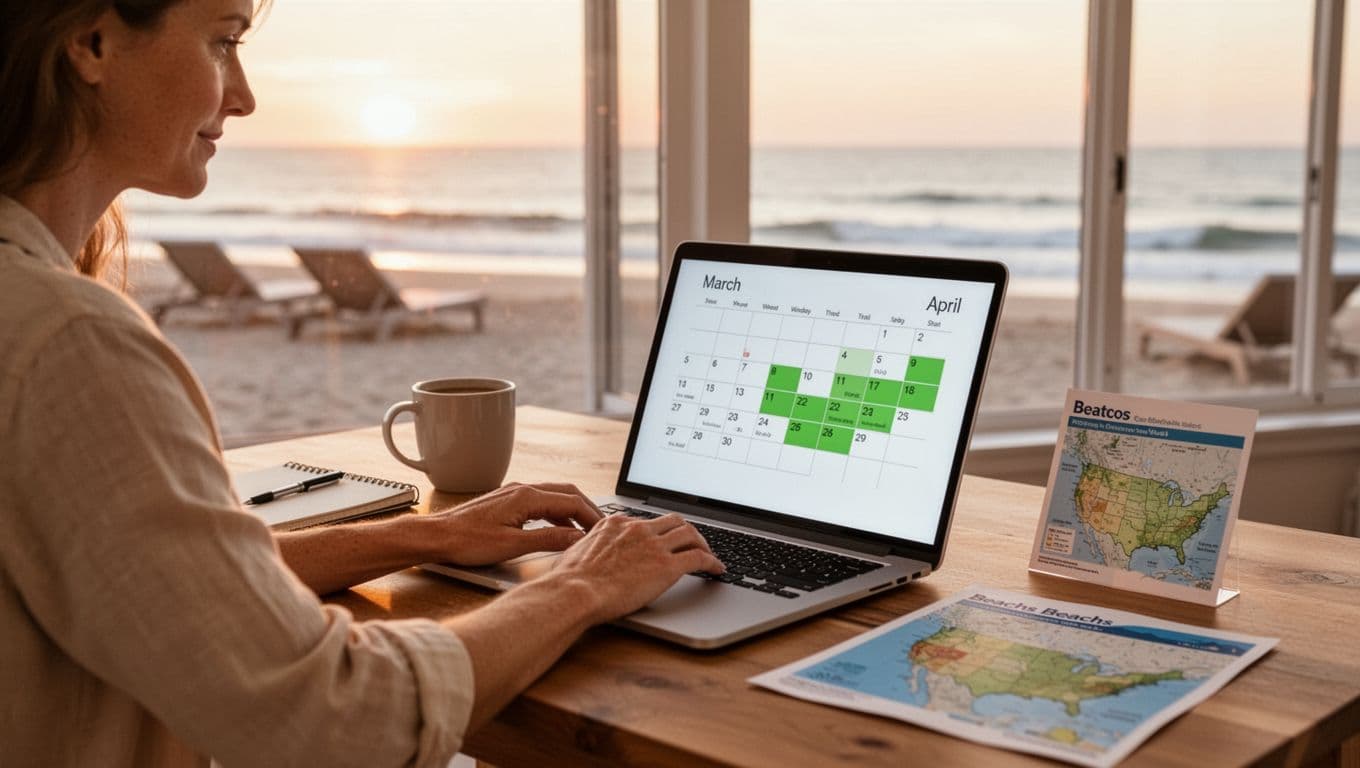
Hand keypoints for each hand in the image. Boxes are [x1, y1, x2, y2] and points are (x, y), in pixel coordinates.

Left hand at [426, 482, 602, 565]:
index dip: (592, 517)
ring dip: (572, 511)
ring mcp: (514, 494)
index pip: (572, 501)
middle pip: (566, 493)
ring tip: (585, 530)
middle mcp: (522, 489)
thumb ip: (548, 541)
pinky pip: (540, 503)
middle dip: (587, 509)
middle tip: (601, 528)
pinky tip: (557, 530)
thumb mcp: (512, 546)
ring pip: (554, 497)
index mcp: (527, 497)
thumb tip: (577, 539)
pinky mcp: (507, 502)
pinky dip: (556, 514)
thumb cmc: (467, 541)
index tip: (604, 531)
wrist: (436, 536)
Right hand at [547, 512, 725, 623]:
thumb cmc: (570, 580)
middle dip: (687, 531)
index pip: (648, 520)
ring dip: (703, 544)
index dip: (662, 530)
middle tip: (694, 542)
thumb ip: (592, 547)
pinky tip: (717, 570)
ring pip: (691, 534)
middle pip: (674, 521)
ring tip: (710, 555)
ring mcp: (654, 546)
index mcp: (616, 523)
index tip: (666, 538)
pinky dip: (712, 562)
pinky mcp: (666, 566)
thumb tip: (590, 553)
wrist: (575, 591)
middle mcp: (637, 529)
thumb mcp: (577, 552)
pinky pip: (699, 558)